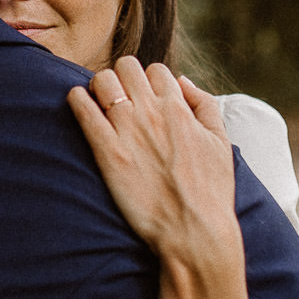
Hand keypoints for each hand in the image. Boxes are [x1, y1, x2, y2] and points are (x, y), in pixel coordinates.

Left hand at [67, 58, 239, 265]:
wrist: (194, 232)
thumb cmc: (211, 191)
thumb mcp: (221, 142)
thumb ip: (204, 104)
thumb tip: (183, 80)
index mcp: (179, 109)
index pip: (156, 70)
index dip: (149, 81)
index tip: (144, 97)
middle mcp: (152, 112)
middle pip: (126, 67)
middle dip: (122, 77)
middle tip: (118, 96)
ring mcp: (128, 130)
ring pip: (103, 81)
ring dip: (98, 86)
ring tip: (97, 101)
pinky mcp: (108, 153)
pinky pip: (83, 111)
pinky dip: (77, 100)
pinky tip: (77, 102)